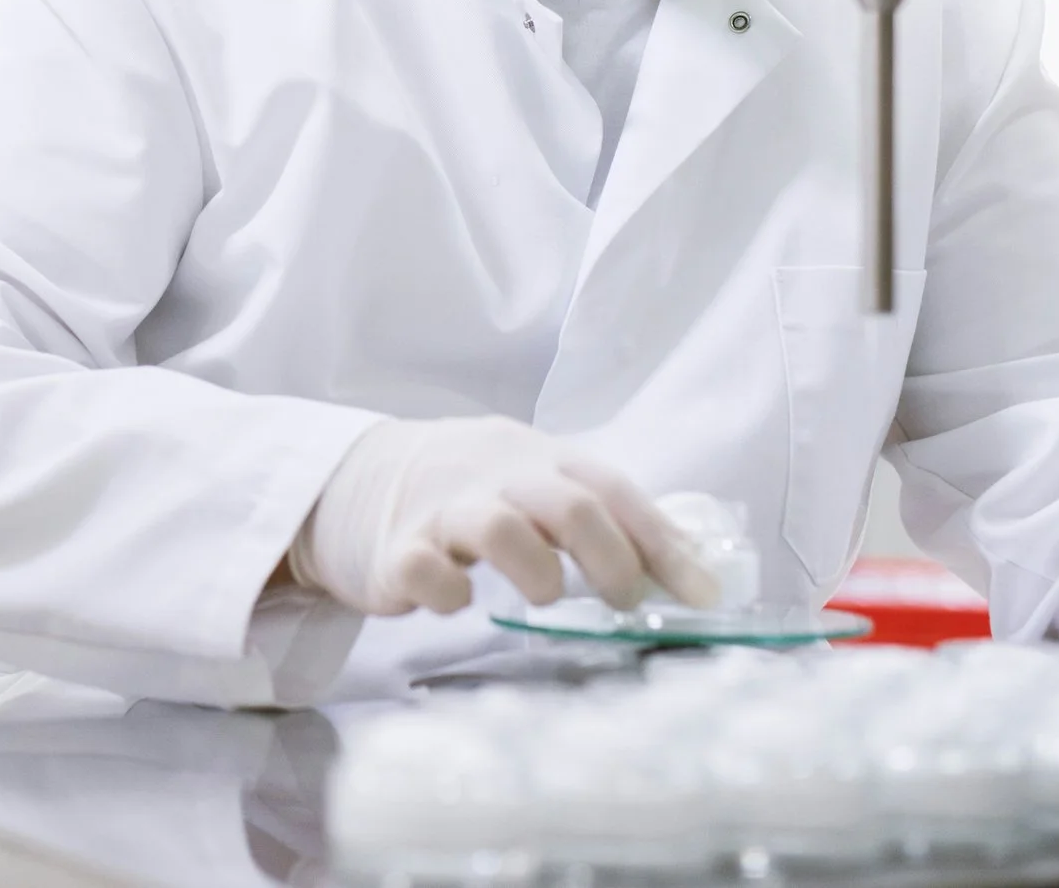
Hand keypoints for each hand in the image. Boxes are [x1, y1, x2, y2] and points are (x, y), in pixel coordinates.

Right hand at [286, 417, 719, 616]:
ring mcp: (442, 511)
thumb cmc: (466, 492)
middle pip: (568, 504)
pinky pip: (427, 571)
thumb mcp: (532, 484)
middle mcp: (494, 476)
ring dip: (539, 573)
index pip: (613, 490)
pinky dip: (451, 593)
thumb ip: (597, 517)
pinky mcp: (396, 550)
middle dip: (612, 559)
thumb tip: (686, 568)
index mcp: (537, 458)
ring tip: (544, 597)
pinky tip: (457, 601)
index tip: (704, 594)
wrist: (354, 479)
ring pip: (500, 529)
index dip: (664, 543)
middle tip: (624, 600)